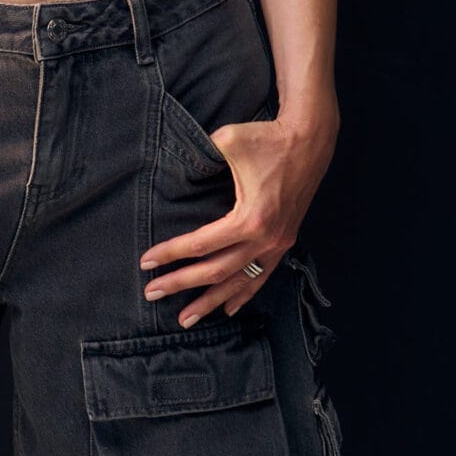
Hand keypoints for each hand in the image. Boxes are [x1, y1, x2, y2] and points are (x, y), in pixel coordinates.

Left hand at [137, 106, 338, 326]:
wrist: (310, 138)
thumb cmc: (266, 137)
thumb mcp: (227, 141)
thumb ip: (200, 155)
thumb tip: (175, 166)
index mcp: (250, 219)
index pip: (201, 244)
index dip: (170, 254)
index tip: (145, 262)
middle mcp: (265, 238)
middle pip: (215, 271)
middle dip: (181, 284)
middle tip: (151, 293)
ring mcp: (277, 243)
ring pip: (239, 282)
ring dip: (211, 301)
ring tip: (186, 318)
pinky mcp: (284, 241)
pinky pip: (262, 276)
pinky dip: (244, 294)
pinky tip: (229, 309)